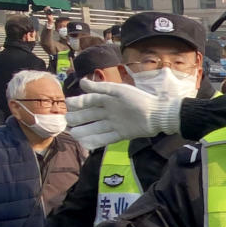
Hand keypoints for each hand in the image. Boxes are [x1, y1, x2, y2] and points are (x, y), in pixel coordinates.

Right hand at [66, 78, 182, 149]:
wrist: (157, 114)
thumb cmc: (138, 98)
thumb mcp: (118, 91)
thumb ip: (100, 88)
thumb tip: (81, 82)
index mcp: (109, 99)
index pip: (90, 100)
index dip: (79, 102)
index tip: (68, 104)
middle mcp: (110, 112)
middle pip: (91, 115)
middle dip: (79, 117)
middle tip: (67, 120)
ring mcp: (115, 124)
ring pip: (96, 128)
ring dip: (85, 131)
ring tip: (73, 134)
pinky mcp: (121, 134)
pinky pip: (106, 138)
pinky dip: (96, 141)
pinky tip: (85, 143)